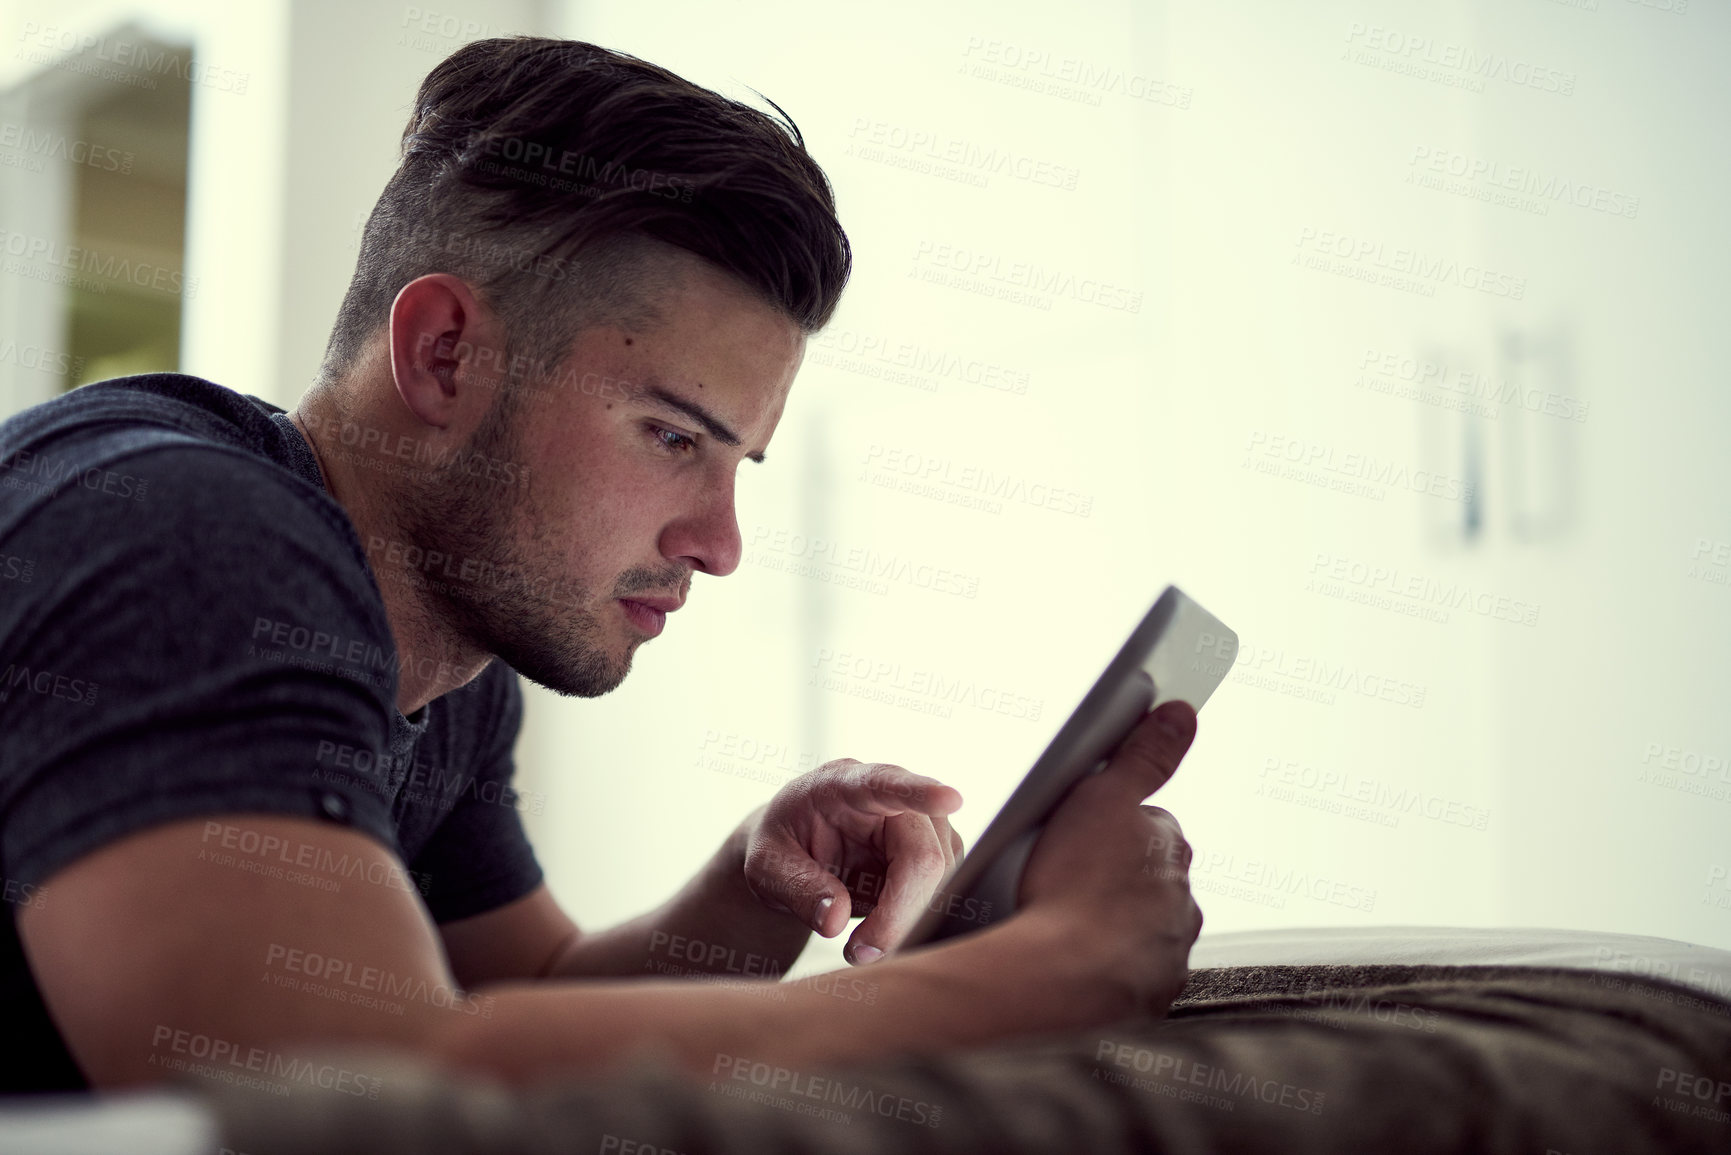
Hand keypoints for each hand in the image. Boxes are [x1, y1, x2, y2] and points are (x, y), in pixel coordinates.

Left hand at [741, 760, 964, 964]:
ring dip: (906, 921)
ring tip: (860, 944)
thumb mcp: (765, 867)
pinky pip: (942, 890)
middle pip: (923, 854)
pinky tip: (880, 928)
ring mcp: (920, 824)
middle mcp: (891, 799)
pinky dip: (913, 920)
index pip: (884, 783)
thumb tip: (835, 920)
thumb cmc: (781, 848)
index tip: (950, 799)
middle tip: (859, 953)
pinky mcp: (936, 851)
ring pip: (941, 878)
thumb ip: (796, 888)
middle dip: (899, 913)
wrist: (795, 853)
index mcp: (842, 785)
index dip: (918, 792)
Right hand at [1016, 700, 1203, 1014]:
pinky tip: (1071, 961)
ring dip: (1109, 922)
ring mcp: (1168, 951)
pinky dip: (1106, 966)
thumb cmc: (1076, 887)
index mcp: (1171, 849)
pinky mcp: (1151, 996)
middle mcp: (1182, 901)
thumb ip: (1144, 754)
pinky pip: (1128, 972)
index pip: (1145, 822)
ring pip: (1138, 926)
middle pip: (1143, 875)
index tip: (1073, 835)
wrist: (1062, 979)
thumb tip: (1181, 714)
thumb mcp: (1102, 796)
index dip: (1104, 824)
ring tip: (1060, 923)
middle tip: (1060, 878)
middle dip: (1110, 873)